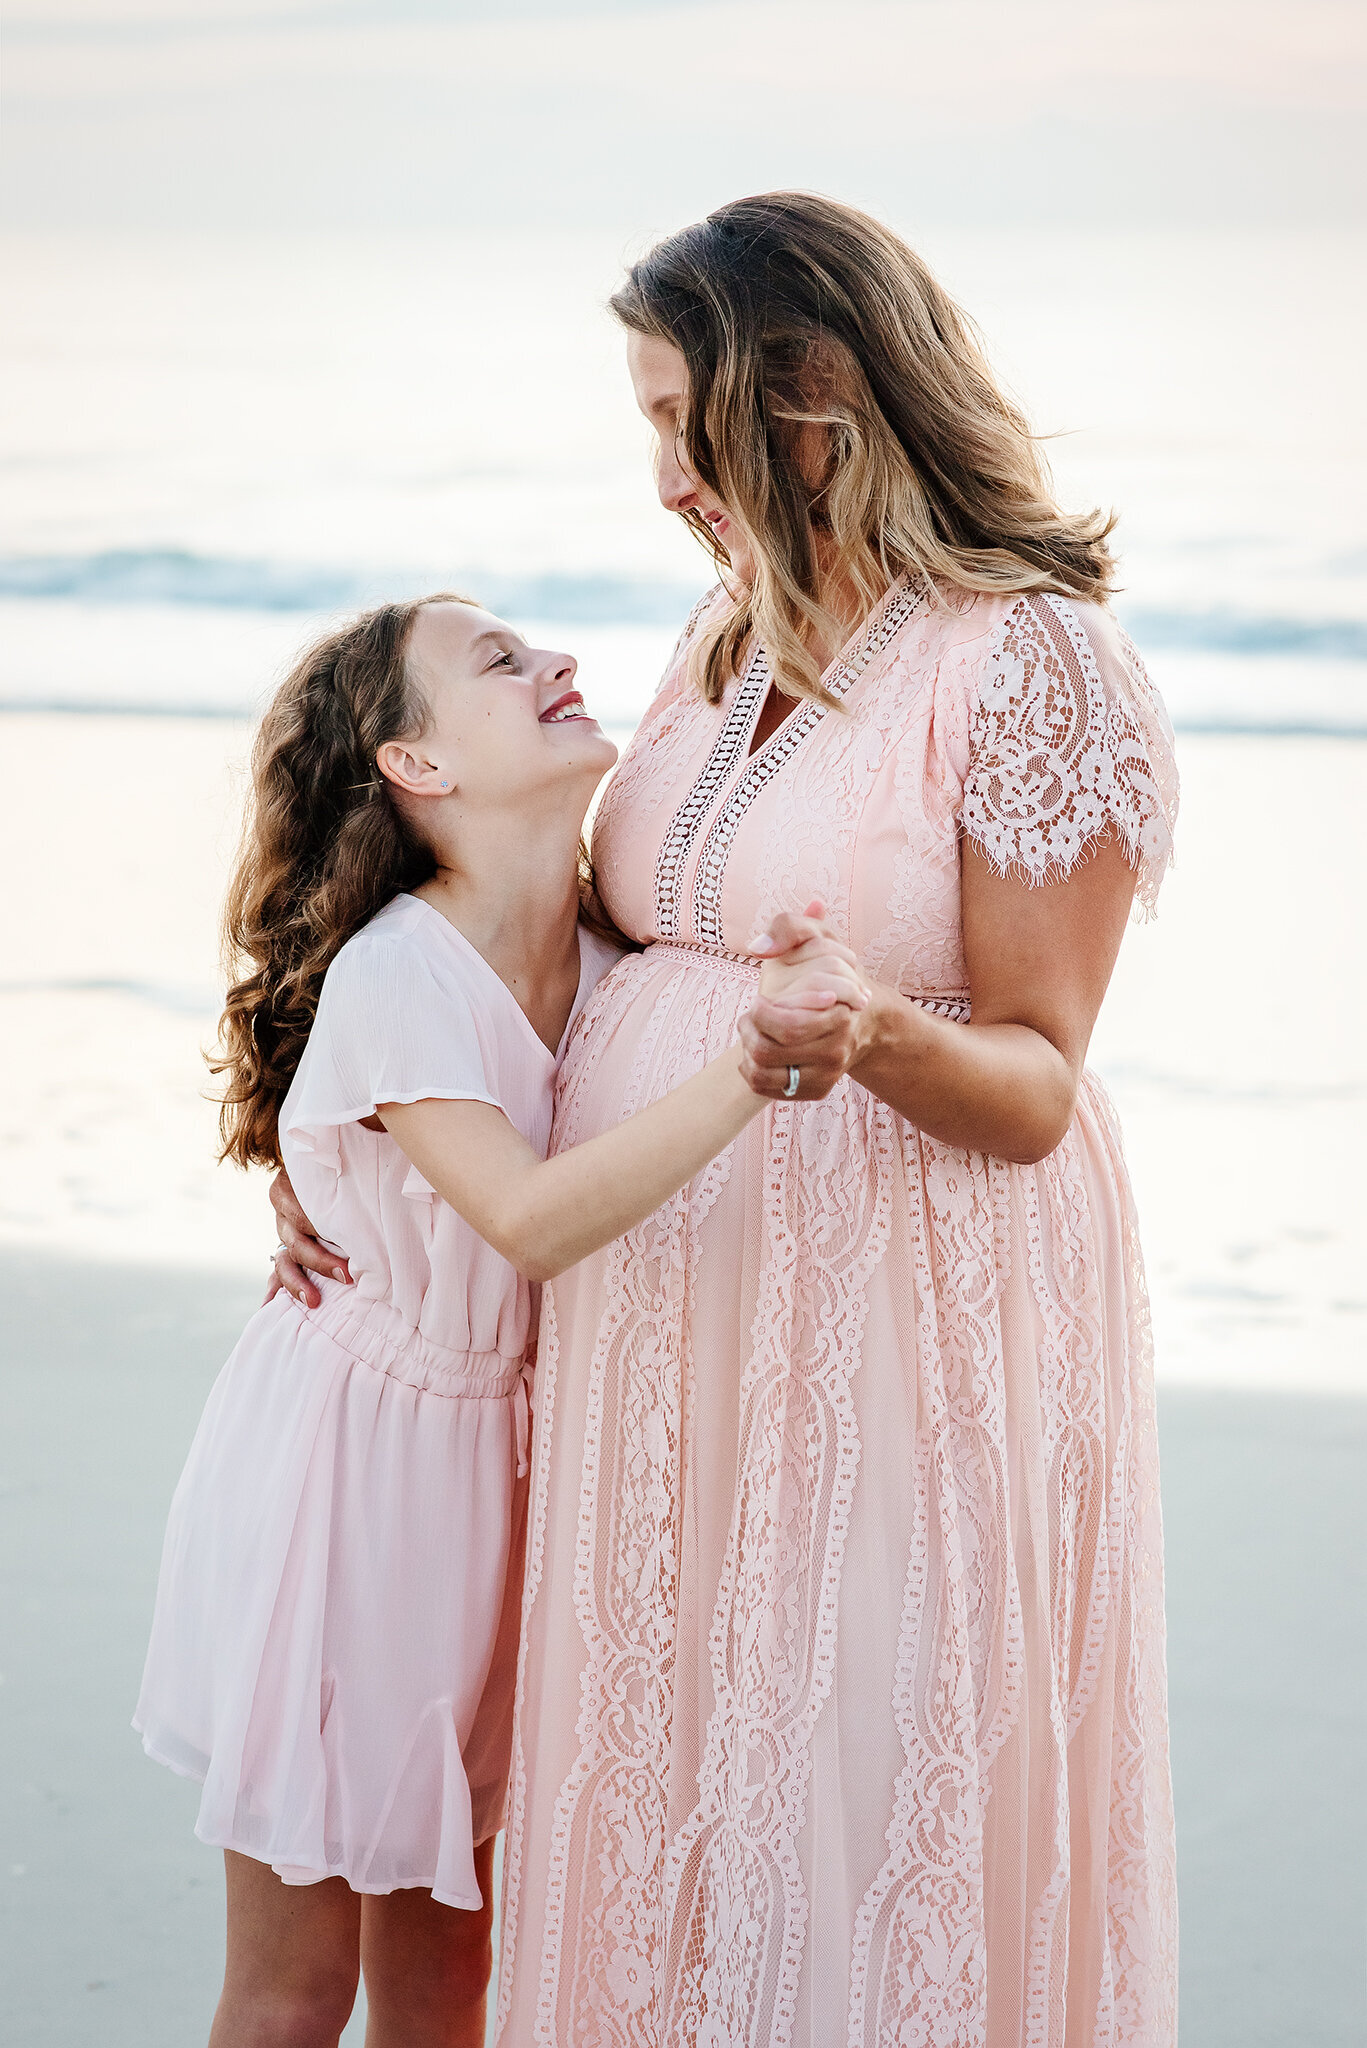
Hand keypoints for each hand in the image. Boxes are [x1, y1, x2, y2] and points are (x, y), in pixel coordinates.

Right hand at [267, 1167, 350, 1308]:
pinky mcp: (284, 1252)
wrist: (322, 1172)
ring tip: (312, 1300)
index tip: (344, 1247)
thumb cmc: (338, 1174)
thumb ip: (343, 1191)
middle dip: (319, 1262)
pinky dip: (274, 1290)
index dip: (321, 1232)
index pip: (301, 1216)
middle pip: (295, 1242)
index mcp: (288, 1190)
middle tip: (345, 1275)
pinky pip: (275, 1273)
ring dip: (296, 1283)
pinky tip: (269, 1307)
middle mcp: (283, 1214)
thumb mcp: (336, 1176)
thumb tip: (372, 1198)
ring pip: (283, 1262)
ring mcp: (282, 1234)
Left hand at [739, 900, 875, 1100]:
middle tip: (752, 1014)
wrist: (864, 1017)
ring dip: (746, 1050)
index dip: (762, 1013)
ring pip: (762, 1074)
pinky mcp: (817, 1091)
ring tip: (754, 1031)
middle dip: (748, 1029)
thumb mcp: (817, 936)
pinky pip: (766, 1089)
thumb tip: (758, 947)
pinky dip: (751, 1069)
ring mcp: (827, 1074)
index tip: (761, 999)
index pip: (787, 1026)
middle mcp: (836, 1050)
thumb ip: (789, 927)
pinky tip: (759, 1049)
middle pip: (766, 1052)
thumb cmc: (832, 971)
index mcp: (838, 1014)